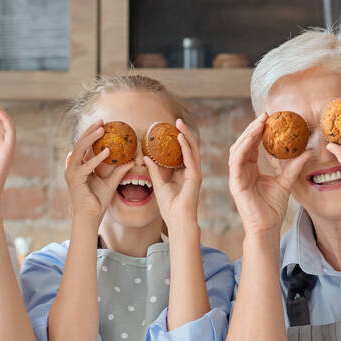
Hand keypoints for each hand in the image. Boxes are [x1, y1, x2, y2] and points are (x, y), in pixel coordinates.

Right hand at [63, 120, 132, 226]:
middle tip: (102, 121)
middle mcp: (74, 167)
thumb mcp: (111, 183)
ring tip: (101, 129)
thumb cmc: (98, 201)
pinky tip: (107, 152)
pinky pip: (86, 166)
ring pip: (80, 150)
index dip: (93, 134)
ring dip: (90, 138)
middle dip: (90, 131)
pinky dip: (96, 158)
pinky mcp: (75, 179)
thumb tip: (131, 161)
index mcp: (81, 166)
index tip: (104, 124)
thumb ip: (119, 172)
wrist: (91, 217)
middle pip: (81, 143)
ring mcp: (72, 172)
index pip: (86, 146)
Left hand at [148, 119, 200, 234]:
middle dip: (183, 134)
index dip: (176, 140)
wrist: (177, 219)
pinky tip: (180, 137)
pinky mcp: (195, 176)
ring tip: (179, 124)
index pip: (180, 152)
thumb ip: (154, 170)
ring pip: (191, 150)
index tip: (169, 128)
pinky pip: (190, 158)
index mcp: (182, 173)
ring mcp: (194, 173)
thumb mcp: (158, 184)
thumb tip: (145, 156)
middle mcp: (190, 171)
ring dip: (186, 136)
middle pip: (188, 148)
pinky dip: (186, 147)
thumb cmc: (169, 206)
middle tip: (176, 121)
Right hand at [228, 112, 311, 236]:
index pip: (252, 146)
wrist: (267, 226)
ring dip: (247, 135)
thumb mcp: (286, 181)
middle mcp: (241, 171)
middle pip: (243, 144)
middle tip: (265, 115)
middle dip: (252, 128)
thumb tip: (309, 151)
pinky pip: (236, 161)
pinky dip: (243, 148)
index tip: (270, 118)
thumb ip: (294, 166)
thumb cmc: (273, 207)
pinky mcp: (235, 183)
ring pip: (237, 149)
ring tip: (259, 123)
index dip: (259, 131)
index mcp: (250, 169)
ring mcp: (236, 176)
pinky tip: (251, 139)